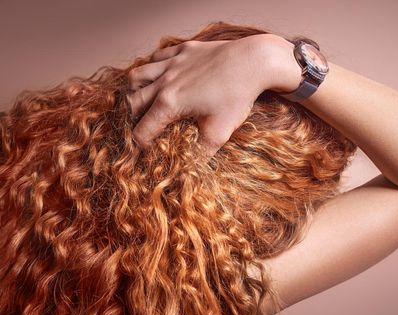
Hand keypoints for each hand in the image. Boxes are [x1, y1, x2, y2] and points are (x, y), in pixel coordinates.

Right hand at [126, 34, 280, 156]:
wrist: (254, 62)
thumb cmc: (237, 97)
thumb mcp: (220, 132)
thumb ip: (201, 153)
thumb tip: (190, 171)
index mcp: (169, 104)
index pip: (141, 129)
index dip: (141, 145)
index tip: (148, 151)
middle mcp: (164, 82)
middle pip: (132, 102)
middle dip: (132, 119)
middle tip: (143, 129)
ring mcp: (172, 63)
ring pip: (137, 75)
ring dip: (135, 91)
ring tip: (143, 102)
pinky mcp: (183, 50)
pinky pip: (157, 57)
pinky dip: (152, 67)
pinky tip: (161, 76)